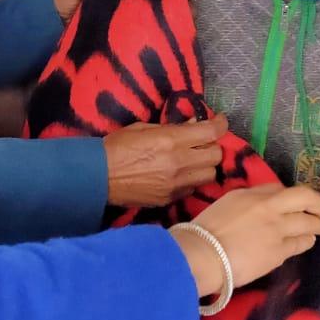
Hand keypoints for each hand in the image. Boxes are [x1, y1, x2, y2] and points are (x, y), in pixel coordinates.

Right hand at [105, 116, 226, 207]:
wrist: (98, 177)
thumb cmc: (117, 147)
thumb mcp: (143, 128)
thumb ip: (171, 128)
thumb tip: (192, 125)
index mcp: (171, 140)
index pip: (210, 132)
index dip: (221, 124)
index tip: (220, 121)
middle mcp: (179, 163)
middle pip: (216, 155)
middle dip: (212, 146)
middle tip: (202, 142)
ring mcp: (176, 184)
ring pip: (209, 174)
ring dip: (205, 165)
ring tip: (193, 160)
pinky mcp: (170, 198)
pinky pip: (192, 188)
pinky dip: (191, 179)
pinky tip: (179, 174)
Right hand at [174, 185, 319, 295]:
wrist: (203, 255)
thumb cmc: (204, 233)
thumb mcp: (223, 207)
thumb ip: (244, 205)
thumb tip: (257, 211)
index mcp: (249, 194)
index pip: (278, 188)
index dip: (289, 196)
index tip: (294, 203)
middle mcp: (267, 206)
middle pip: (304, 196)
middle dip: (319, 203)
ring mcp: (277, 228)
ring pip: (309, 222)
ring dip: (319, 225)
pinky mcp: (280, 250)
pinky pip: (301, 243)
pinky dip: (306, 241)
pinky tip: (307, 242)